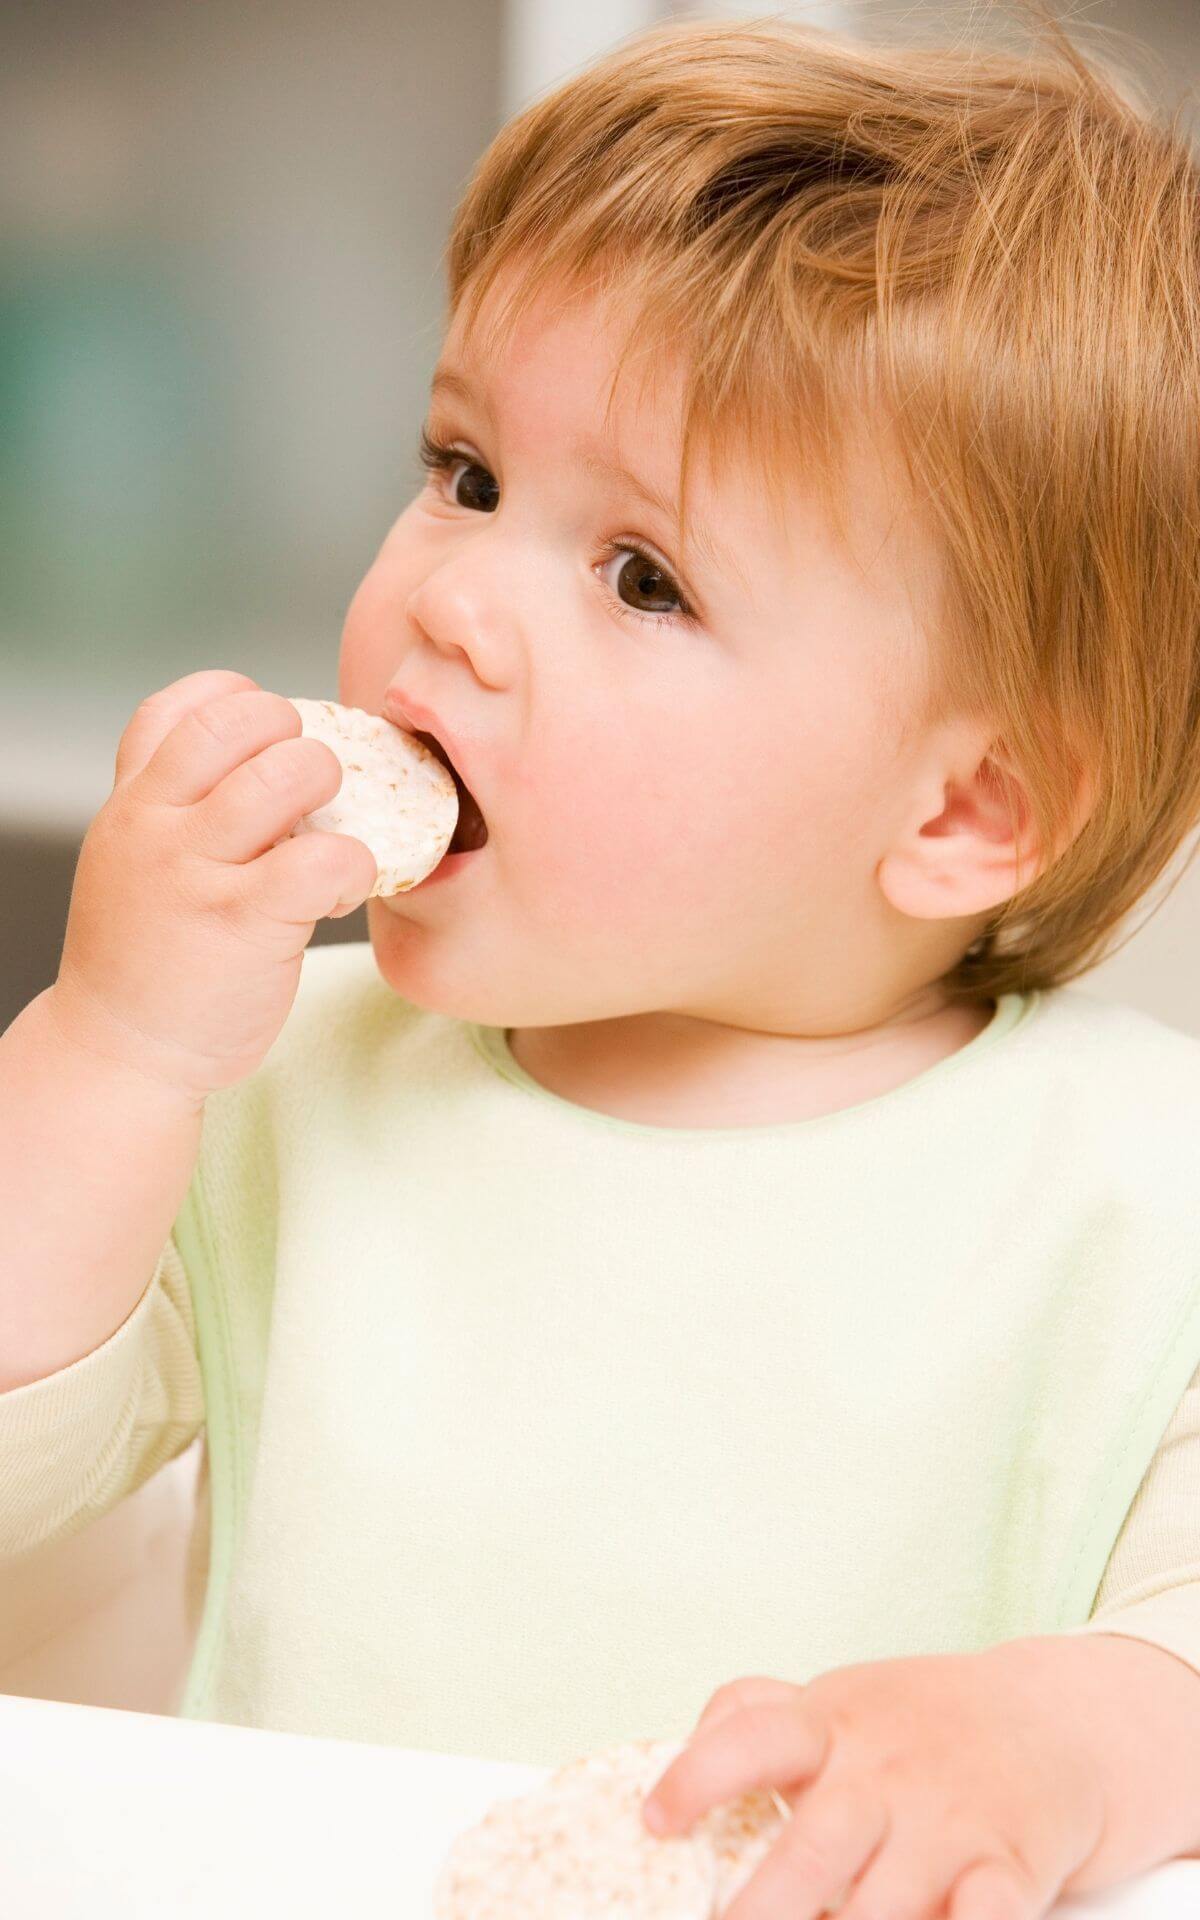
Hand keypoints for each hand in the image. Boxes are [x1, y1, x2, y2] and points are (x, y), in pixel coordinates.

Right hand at [52, 671, 376, 1104]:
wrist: (119, 1054)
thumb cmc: (144, 959)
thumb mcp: (133, 860)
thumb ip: (177, 807)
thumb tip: (262, 762)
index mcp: (133, 802)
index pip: (181, 706)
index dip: (239, 702)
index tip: (269, 742)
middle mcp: (158, 825)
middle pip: (238, 722)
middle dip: (295, 737)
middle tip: (313, 788)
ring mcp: (198, 872)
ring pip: (286, 775)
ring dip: (333, 791)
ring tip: (332, 834)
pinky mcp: (245, 923)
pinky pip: (325, 858)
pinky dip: (354, 866)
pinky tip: (342, 892)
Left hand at [641, 1642, 1108, 1919]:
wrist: (1061, 1721)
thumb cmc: (923, 1722)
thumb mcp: (839, 1702)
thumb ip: (757, 1715)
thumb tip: (682, 1745)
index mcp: (832, 1727)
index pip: (752, 1735)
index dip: (698, 1773)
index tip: (654, 1819)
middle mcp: (886, 1774)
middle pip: (814, 1847)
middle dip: (764, 1908)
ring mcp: (949, 1823)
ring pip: (885, 1908)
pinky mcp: (1010, 1870)